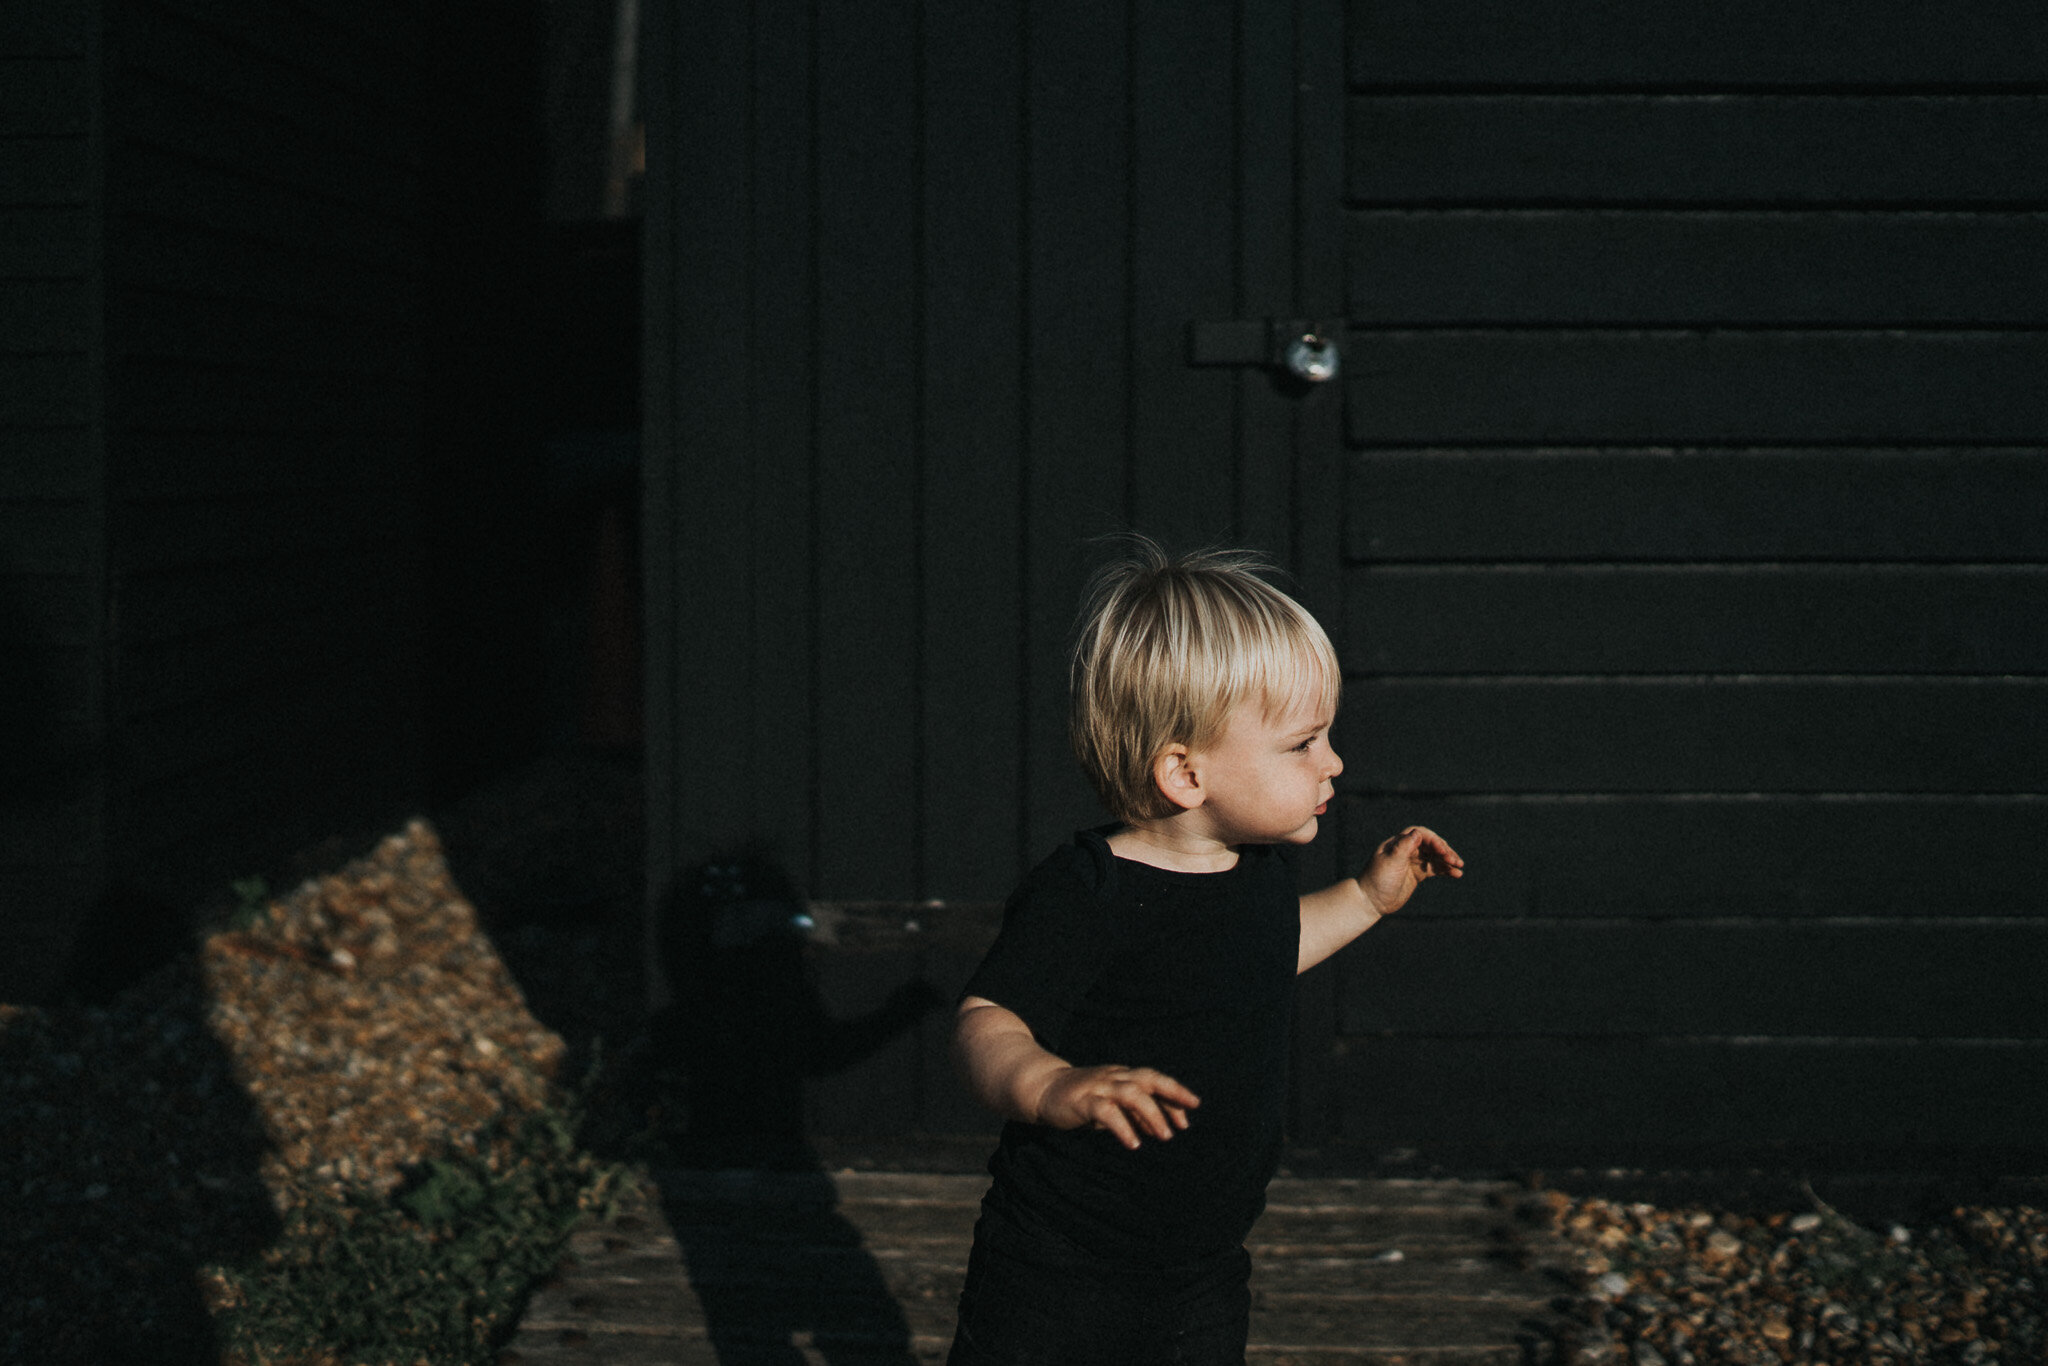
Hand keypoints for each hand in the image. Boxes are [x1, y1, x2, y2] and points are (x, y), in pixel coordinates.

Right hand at [1033, 1064, 1200, 1149]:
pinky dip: (1122, 1127)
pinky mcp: (1082, 1101)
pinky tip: (1133, 1144)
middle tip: (1186, 1120)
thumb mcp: (1112, 1104)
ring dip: (1151, 1114)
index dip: (1175, 1092)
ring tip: (1165, 1136)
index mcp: (1122, 1075)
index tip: (1193, 1107)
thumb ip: (1134, 1113)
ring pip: (1131, 1094)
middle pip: (1148, 1079)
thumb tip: (1160, 1129)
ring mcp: (1097, 1087)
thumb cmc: (1081, 1098)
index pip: (1154, 1079)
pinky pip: (1106, 1112)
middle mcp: (1113, 1077)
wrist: (1042, 1089)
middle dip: (1172, 1094)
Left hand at [1359, 825, 1463, 916]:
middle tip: (1455, 861)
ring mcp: (1412, 862)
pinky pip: (1434, 868)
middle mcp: (1406, 850)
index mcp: (1398, 843)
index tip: (1442, 852)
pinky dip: (1445, 870)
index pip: (1420, 835)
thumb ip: (1404, 847)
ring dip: (1448, 861)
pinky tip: (1456, 875)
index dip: (1434, 841)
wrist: (1370, 901)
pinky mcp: (1417, 874)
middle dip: (1444, 851)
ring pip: (1435, 857)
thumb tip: (1417, 832)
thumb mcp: (1391, 863)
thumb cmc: (1377, 880)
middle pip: (1431, 845)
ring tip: (1459, 868)